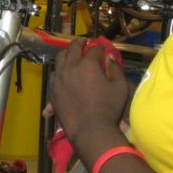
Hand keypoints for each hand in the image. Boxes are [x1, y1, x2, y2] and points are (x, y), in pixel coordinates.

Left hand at [46, 38, 129, 158]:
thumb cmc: (108, 108)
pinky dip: (59, 71)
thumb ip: (115, 70)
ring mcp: (59, 79)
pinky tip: (62, 73)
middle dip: (79, 43)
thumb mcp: (120, 87)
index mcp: (88, 64)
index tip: (102, 49)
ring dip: (66, 54)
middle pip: (72, 49)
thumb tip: (109, 58)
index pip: (93, 50)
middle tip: (83, 42)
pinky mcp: (52, 91)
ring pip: (59, 60)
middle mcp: (70, 67)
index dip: (99, 48)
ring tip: (70, 54)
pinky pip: (53, 75)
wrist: (90, 130)